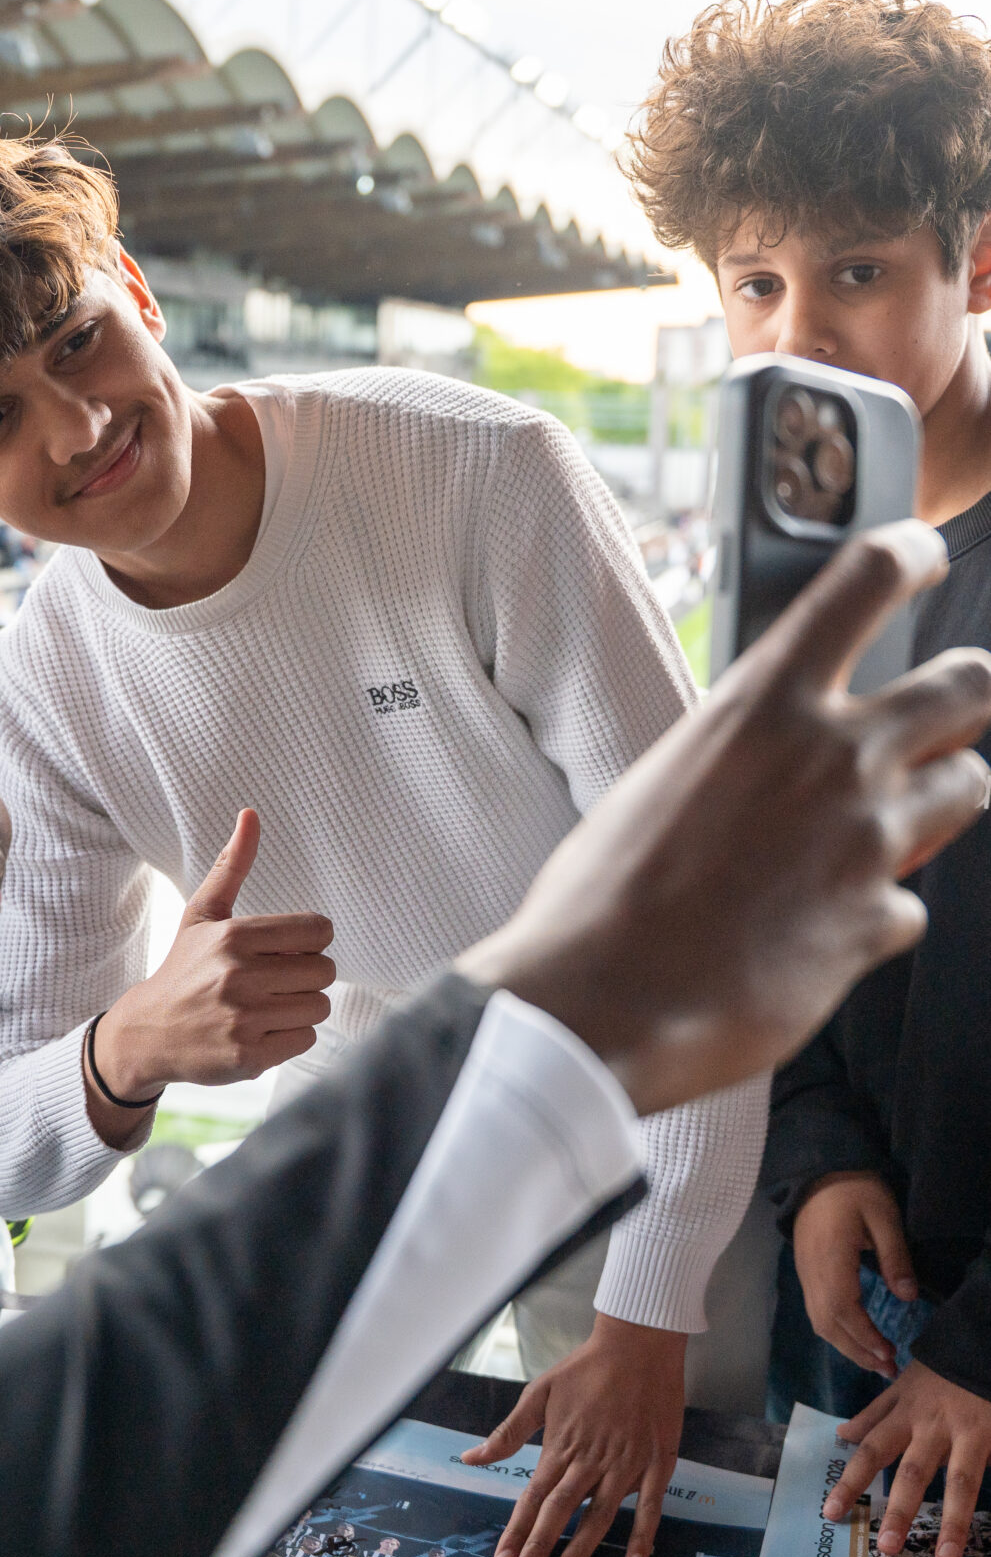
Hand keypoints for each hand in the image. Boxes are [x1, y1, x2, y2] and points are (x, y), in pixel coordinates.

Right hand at [86, 810, 334, 1136]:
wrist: (146, 1033)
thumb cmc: (183, 969)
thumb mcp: (201, 914)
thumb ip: (232, 866)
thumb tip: (250, 813)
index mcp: (234, 936)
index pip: (319, 930)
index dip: (310, 941)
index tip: (287, 950)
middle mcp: (239, 976)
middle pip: (324, 971)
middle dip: (306, 976)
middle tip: (276, 982)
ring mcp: (244, 1019)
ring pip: (318, 1006)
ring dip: (300, 1007)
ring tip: (268, 1007)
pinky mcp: (249, 1057)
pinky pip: (305, 1039)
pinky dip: (290, 1036)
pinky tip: (261, 1031)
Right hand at [457, 524, 990, 1115]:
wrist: (602, 1002)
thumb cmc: (601, 901)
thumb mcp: (659, 785)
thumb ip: (736, 759)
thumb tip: (768, 773)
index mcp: (762, 705)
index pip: (869, 580)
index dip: (910, 555)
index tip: (921, 554)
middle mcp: (834, 756)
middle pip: (964, 685)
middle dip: (962, 695)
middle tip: (942, 714)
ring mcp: (869, 838)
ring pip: (967, 787)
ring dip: (936, 802)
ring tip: (881, 831)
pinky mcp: (878, 919)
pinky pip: (909, 904)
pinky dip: (875, 916)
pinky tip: (819, 934)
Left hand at [461, 1316, 685, 1556]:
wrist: (637, 1345)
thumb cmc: (586, 1369)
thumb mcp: (539, 1393)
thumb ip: (507, 1432)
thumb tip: (469, 1458)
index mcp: (560, 1446)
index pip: (532, 1497)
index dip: (516, 1531)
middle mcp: (590, 1460)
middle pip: (560, 1511)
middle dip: (539, 1547)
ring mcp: (625, 1464)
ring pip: (600, 1515)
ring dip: (581, 1550)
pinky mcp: (656, 1463)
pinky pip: (650, 1506)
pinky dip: (642, 1535)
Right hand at [793, 1172, 916, 1376]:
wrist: (819, 1172)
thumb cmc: (855, 1190)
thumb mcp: (885, 1217)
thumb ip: (895, 1258)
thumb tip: (906, 1298)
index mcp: (830, 1258)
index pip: (841, 1309)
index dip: (864, 1336)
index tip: (889, 1353)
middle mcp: (811, 1271)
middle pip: (826, 1323)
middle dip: (855, 1351)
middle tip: (886, 1369)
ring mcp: (804, 1272)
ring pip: (818, 1320)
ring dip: (845, 1345)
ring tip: (874, 1360)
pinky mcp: (805, 1271)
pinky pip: (816, 1310)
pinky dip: (835, 1331)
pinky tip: (855, 1337)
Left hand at [823, 1361, 990, 1556]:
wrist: (980, 1348)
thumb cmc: (940, 1374)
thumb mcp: (902, 1387)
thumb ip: (874, 1414)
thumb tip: (841, 1435)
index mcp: (905, 1416)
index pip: (871, 1451)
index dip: (850, 1482)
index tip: (831, 1513)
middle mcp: (933, 1428)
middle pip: (913, 1473)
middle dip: (900, 1511)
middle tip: (886, 1548)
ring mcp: (970, 1435)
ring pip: (960, 1482)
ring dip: (953, 1523)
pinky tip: (983, 1539)